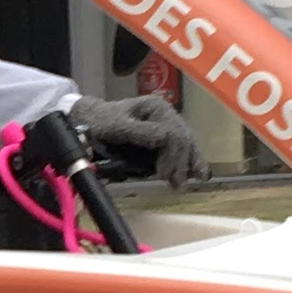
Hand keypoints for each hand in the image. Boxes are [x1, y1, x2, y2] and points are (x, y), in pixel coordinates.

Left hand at [79, 90, 203, 188]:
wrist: (92, 119)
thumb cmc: (102, 122)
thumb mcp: (116, 126)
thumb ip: (139, 131)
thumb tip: (164, 138)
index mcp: (157, 107)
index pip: (173, 133)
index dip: (172, 156)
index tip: (163, 176)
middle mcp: (166, 113)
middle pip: (183, 139)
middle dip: (180, 163)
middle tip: (175, 185)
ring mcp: (168, 123)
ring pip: (187, 143)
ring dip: (189, 164)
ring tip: (184, 183)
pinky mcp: (166, 135)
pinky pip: (183, 147)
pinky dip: (190, 160)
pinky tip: (199, 174)